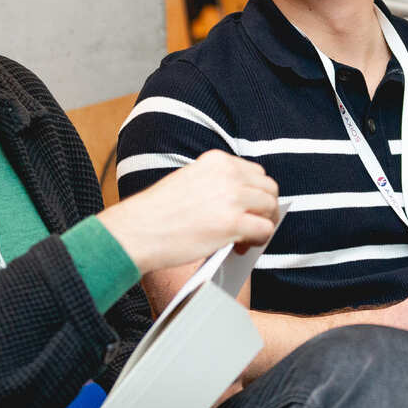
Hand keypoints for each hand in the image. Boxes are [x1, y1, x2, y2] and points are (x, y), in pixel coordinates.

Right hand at [98, 150, 278, 273]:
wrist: (136, 231)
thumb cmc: (157, 213)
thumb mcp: (189, 181)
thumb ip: (216, 184)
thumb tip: (243, 201)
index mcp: (217, 160)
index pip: (254, 173)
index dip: (254, 194)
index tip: (246, 209)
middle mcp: (228, 173)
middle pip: (268, 188)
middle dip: (264, 208)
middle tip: (251, 227)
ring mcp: (232, 197)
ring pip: (270, 208)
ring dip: (263, 224)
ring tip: (245, 239)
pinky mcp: (232, 223)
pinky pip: (264, 229)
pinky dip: (258, 240)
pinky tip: (241, 246)